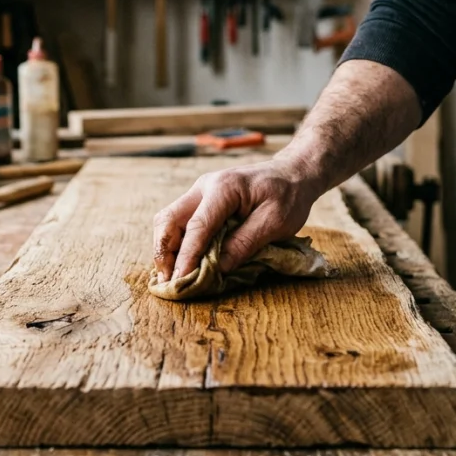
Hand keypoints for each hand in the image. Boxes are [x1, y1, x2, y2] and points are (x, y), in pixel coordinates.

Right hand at [152, 158, 322, 281]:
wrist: (292, 174)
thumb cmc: (288, 196)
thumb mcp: (275, 222)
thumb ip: (244, 243)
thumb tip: (217, 268)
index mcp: (224, 188)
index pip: (197, 226)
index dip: (186, 256)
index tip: (180, 280)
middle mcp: (204, 187)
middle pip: (168, 219)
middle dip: (163, 251)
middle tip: (169, 281)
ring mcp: (200, 193)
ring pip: (168, 220)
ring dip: (166, 248)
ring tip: (172, 276)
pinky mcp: (202, 202)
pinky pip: (180, 222)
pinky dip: (177, 243)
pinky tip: (182, 262)